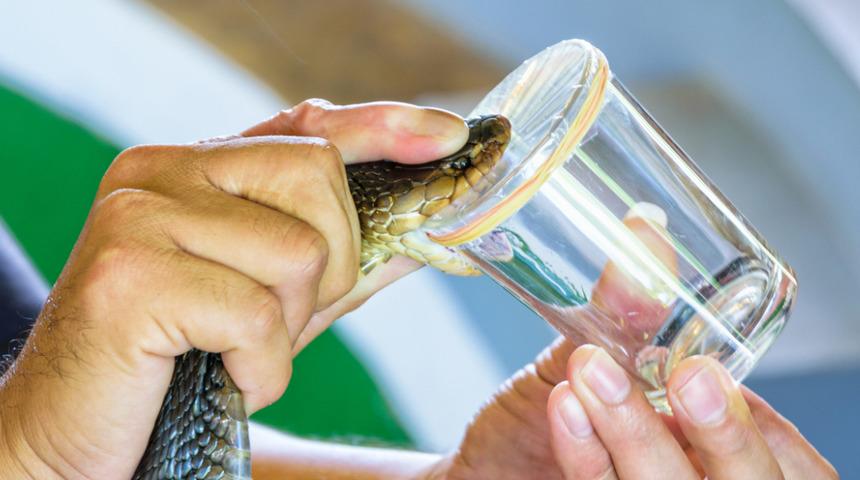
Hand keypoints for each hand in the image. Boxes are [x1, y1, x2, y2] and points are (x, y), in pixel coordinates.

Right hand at [0, 100, 466, 478]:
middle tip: (274, 319)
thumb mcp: (279, 299)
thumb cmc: (184, 360)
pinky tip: (220, 375)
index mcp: (193, 165)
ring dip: (288, 328)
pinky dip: (259, 366)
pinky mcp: (128, 278)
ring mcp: (139, 216)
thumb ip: (343, 259)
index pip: (305, 126)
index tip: (447, 134)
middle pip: (319, 180)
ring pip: (298, 253)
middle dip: (330, 268)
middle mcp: (160, 170)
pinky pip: (255, 316)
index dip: (383, 126)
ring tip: (234, 350)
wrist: (71, 430)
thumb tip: (426, 233)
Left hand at [436, 211, 836, 479]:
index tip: (715, 367)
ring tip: (594, 370)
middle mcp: (692, 479)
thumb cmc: (537, 418)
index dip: (767, 426)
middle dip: (726, 434)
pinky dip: (586, 453)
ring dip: (637, 430)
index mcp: (710, 449)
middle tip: (692, 377)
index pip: (787, 458)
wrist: (482, 468)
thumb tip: (642, 233)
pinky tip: (565, 407)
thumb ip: (619, 316)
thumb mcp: (579, 360)